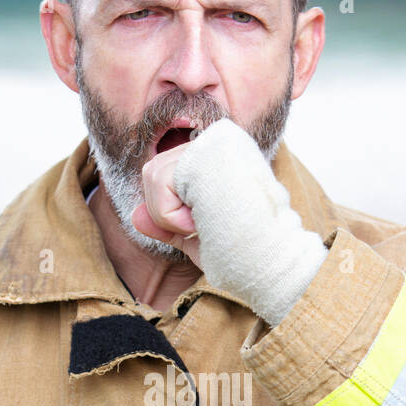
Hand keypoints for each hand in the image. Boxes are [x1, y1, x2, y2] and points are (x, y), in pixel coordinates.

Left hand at [136, 117, 328, 327]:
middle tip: (207, 226)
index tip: (206, 225)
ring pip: (152, 176)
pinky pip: (160, 182)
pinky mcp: (209, 148)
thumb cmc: (243, 252)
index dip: (173, 211)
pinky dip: (173, 214)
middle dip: (168, 212)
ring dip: (172, 216)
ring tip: (209, 222)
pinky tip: (207, 218)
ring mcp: (214, 142)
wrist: (270, 263)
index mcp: (217, 158)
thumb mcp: (197, 238)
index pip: (163, 175)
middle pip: (152, 172)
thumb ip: (167, 225)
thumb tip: (135, 215)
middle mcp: (217, 142)